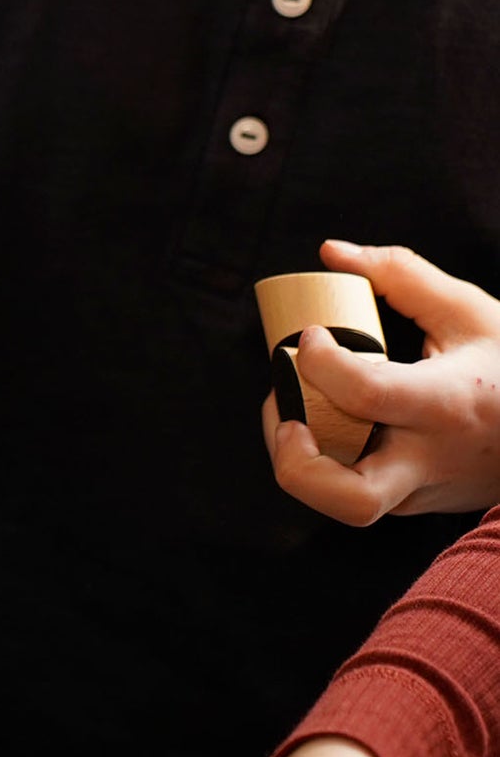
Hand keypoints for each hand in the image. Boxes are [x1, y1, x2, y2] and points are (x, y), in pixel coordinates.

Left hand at [266, 239, 499, 525]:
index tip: (309, 337)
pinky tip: (325, 425)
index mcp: (447, 401)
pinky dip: (322, 460)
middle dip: (294, 460)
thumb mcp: (470, 314)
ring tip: (295, 417)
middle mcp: (429, 458)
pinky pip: (348, 491)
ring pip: (340, 505)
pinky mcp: (406, 504)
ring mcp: (417, 491)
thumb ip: (402, 276)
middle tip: (286, 413)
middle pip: (350, 498)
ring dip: (298, 463)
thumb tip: (333, 252)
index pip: (367, 394)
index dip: (320, 364)